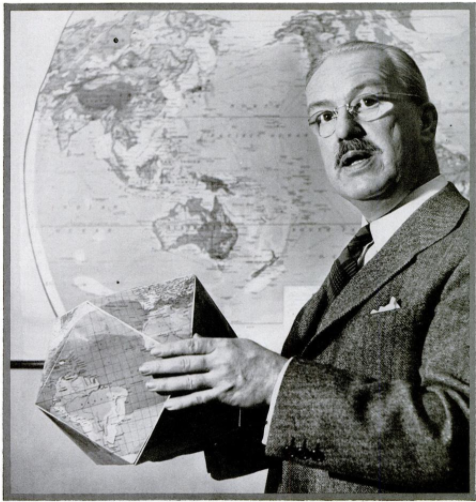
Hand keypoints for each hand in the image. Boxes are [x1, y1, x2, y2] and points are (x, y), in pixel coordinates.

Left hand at [139, 335, 287, 409]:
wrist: (276, 378)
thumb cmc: (257, 358)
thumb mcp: (237, 344)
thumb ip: (214, 343)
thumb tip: (194, 339)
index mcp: (221, 345)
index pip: (191, 345)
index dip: (170, 347)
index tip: (154, 349)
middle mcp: (219, 361)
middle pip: (185, 363)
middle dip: (162, 365)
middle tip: (144, 367)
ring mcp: (220, 379)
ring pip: (189, 381)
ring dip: (167, 383)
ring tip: (151, 385)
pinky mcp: (224, 395)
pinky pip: (199, 399)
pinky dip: (183, 402)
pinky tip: (169, 404)